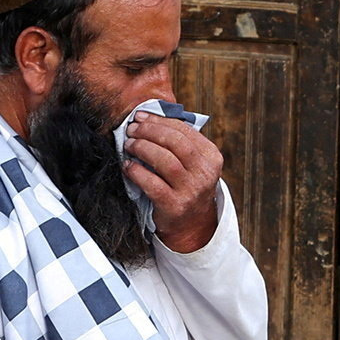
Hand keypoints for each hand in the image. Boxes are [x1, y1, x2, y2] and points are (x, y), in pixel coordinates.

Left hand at [122, 111, 225, 255]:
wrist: (190, 223)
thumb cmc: (185, 185)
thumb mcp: (192, 163)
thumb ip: (178, 142)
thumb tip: (146, 118)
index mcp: (211, 157)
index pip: (185, 131)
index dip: (160, 121)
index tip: (140, 117)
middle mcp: (205, 174)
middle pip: (176, 143)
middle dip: (150, 132)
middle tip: (132, 130)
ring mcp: (191, 191)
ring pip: (165, 162)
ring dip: (143, 148)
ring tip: (129, 144)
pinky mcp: (175, 206)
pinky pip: (153, 184)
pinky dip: (137, 172)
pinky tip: (128, 166)